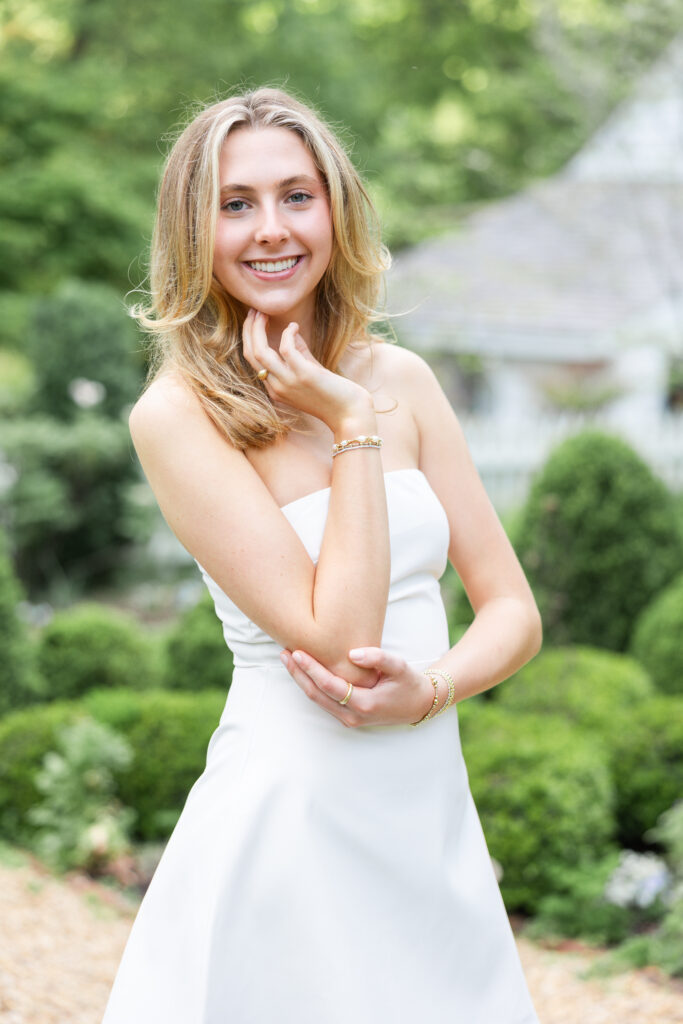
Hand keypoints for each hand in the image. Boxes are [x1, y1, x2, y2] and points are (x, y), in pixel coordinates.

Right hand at [241, 309, 372, 430]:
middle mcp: (277, 388)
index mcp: (275, 389)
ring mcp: (289, 383)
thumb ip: (299, 353)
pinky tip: (294, 326)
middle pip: (251, 354)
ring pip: (260, 352)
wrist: (349, 414)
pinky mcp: (304, 376)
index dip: (250, 336)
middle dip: (249, 329)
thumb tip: (290, 331)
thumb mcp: (310, 371)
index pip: (252, 360)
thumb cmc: (333, 394)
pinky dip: (287, 334)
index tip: (254, 319)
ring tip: (263, 312)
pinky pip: (286, 349)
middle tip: (254, 310)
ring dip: (258, 329)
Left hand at [279, 647, 437, 727]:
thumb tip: (351, 653)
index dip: (311, 669)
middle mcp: (353, 716)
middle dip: (298, 674)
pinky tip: (304, 672)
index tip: (297, 652)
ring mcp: (349, 719)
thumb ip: (377, 658)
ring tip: (288, 660)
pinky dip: (311, 686)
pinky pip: (324, 701)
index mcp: (364, 704)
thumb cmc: (409, 683)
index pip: (329, 685)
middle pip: (316, 695)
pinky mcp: (348, 717)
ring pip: (317, 700)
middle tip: (284, 653)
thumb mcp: (400, 667)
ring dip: (301, 680)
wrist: (420, 705)